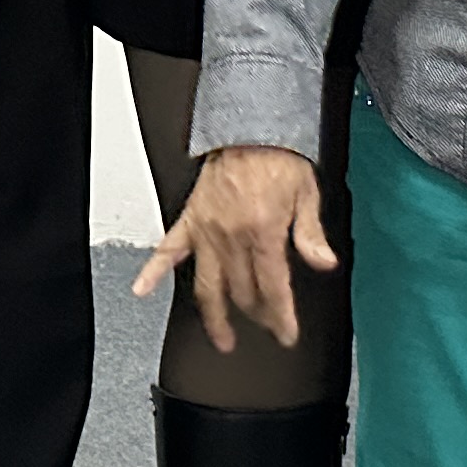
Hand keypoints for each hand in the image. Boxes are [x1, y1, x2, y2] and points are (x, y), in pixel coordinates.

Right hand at [137, 143, 334, 354]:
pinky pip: (168, 249)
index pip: (274, 287)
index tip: (286, 334)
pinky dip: (153, 271)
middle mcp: (232, 236)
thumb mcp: (307, 192)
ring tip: (222, 338)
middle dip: (257, 315)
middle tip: (266, 326)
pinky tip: (142, 289)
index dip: (281, 317)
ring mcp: (207, 231)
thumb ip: (311, 234)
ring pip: (208, 285)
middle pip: (244, 292)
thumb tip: (324, 263)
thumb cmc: (278, 157)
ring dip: (214, 316)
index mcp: (263, 232)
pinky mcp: (190, 220)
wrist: (249, 128)